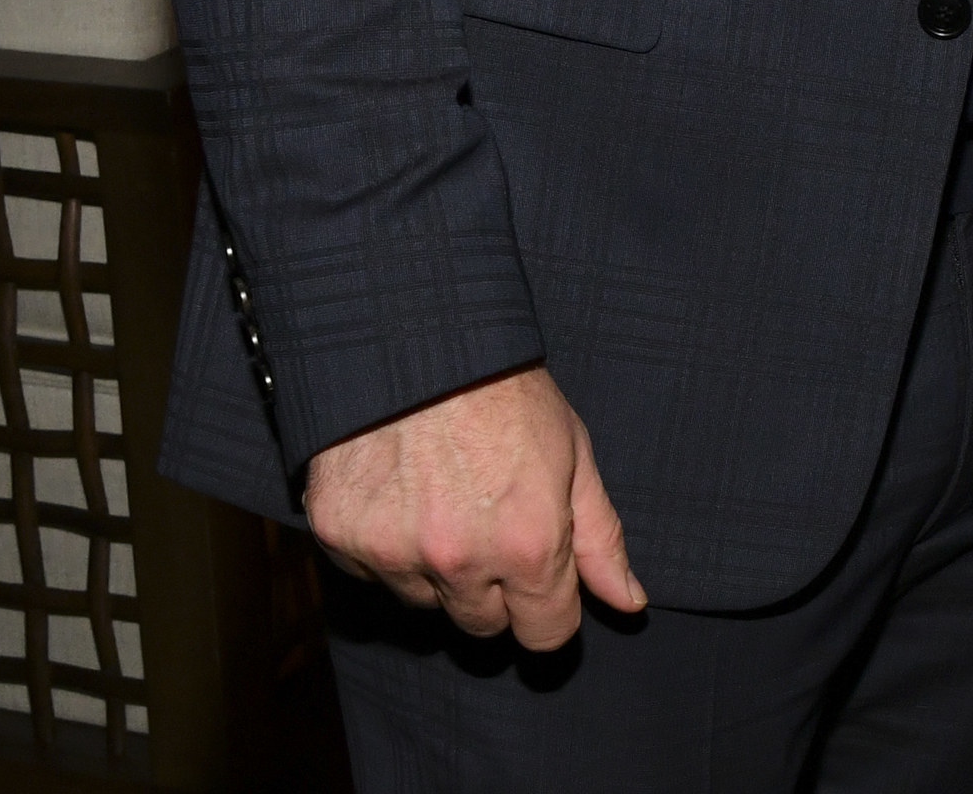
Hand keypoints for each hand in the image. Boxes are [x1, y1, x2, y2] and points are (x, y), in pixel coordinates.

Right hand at [304, 364, 644, 647]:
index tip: (541, 575)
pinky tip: (398, 489)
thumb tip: (629, 603)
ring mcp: (394, 554)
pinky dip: (385, 544)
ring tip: (441, 493)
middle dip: (494, 587)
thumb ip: (599, 538)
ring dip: (437, 567)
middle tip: (489, 517)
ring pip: (424, 602)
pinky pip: (370, 574)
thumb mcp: (573, 451)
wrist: (416, 336)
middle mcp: (460, 561)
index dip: (549, 606)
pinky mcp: (342, 539)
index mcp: (528, 544)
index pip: (545, 635)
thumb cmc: (505, 388)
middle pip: (484, 626)